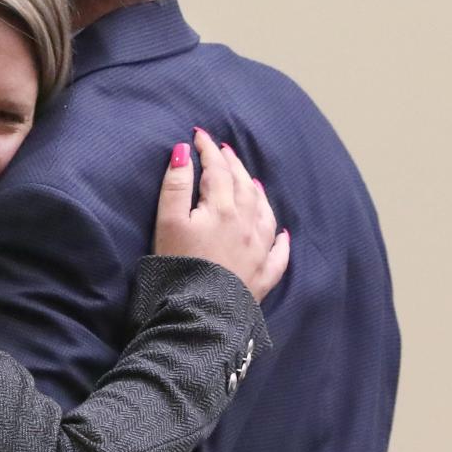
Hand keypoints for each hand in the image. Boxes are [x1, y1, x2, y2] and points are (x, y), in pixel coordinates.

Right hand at [152, 129, 289, 301]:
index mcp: (222, 209)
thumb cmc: (179, 268)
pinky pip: (278, 254)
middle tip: (223, 151)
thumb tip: (184, 151)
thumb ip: (175, 186)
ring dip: (256, 193)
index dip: (208, 149)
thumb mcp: (167, 223)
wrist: (201, 316)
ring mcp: (259, 251)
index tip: (199, 135)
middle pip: (243, 186)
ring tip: (251, 181)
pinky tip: (283, 234)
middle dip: (232, 165)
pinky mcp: (263, 277)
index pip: (217, 170)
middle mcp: (247, 225)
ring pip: (264, 213)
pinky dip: (281, 240)